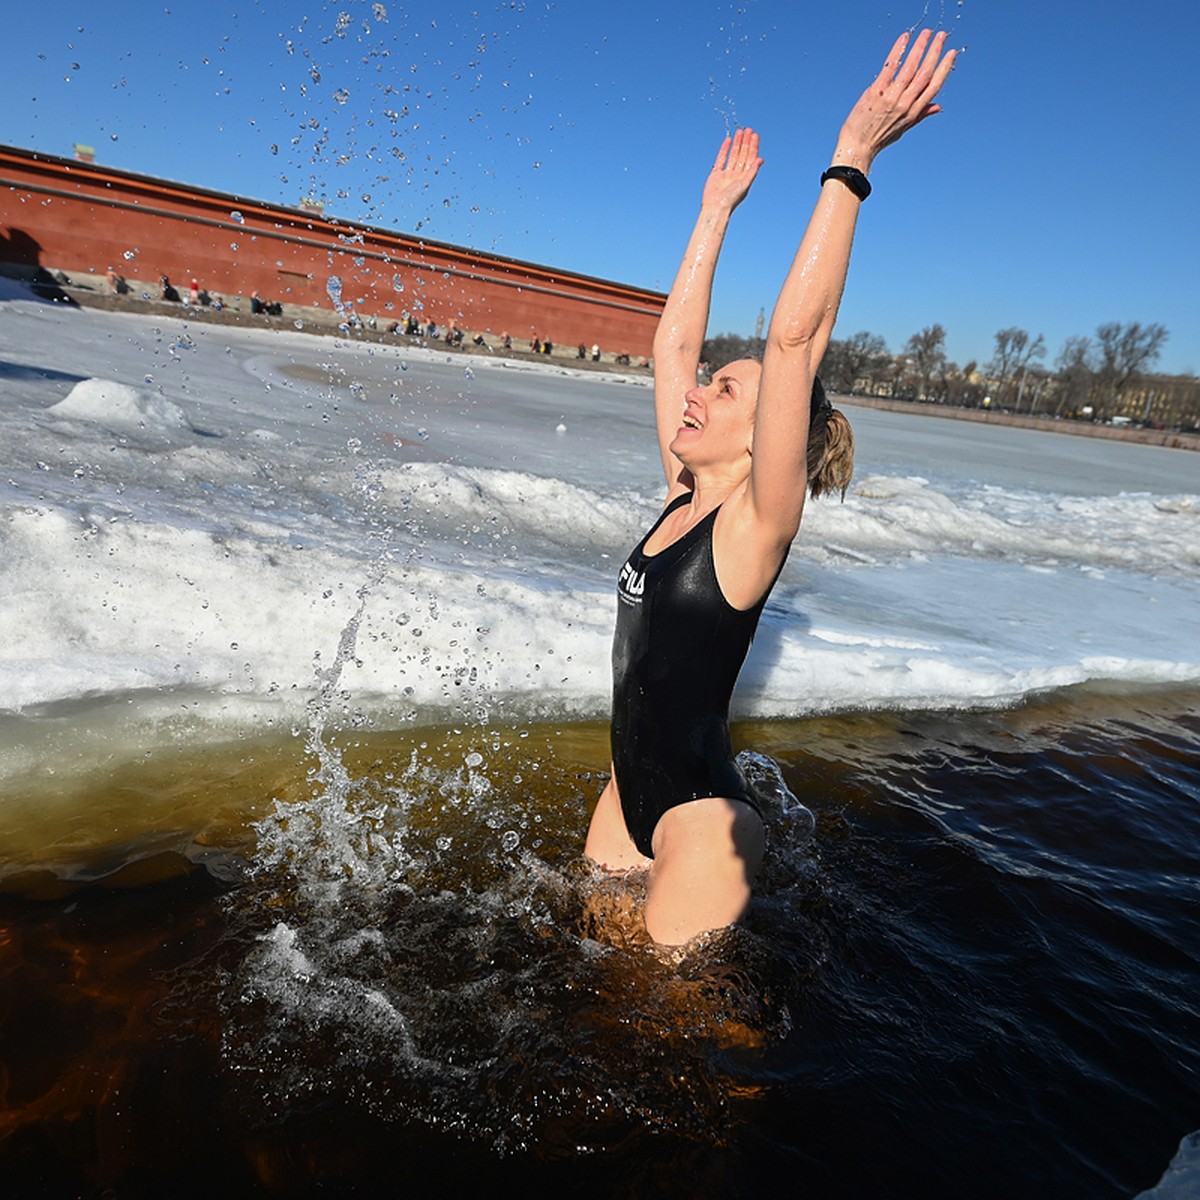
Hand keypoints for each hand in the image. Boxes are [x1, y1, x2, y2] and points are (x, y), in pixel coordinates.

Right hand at [700, 128, 762, 213]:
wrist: (715, 207)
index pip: (751, 158)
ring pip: (733, 155)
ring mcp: (726, 173)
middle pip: (743, 154)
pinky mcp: (716, 174)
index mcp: (745, 177)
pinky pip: (721, 159)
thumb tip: (761, 159)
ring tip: (739, 131)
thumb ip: (752, 171)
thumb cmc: (731, 199)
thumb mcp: (745, 184)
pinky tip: (728, 140)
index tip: (754, 135)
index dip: (753, 146)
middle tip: (748, 129)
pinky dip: (724, 149)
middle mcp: (737, 174)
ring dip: (737, 143)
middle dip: (746, 142)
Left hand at [835, 30, 956, 170]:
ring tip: (926, 33)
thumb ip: (921, 114)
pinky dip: (898, 51)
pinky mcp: (877, 91)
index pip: (934, 86)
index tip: (951, 53)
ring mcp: (891, 97)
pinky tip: (905, 38)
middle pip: (925, 73)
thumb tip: (939, 107)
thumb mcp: (903, 128)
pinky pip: (891, 67)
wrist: (857, 147)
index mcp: (913, 112)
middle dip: (935, 52)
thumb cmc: (878, 138)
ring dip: (920, 47)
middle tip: (941, 36)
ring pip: (911, 67)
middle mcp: (905, 104)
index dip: (944, 68)